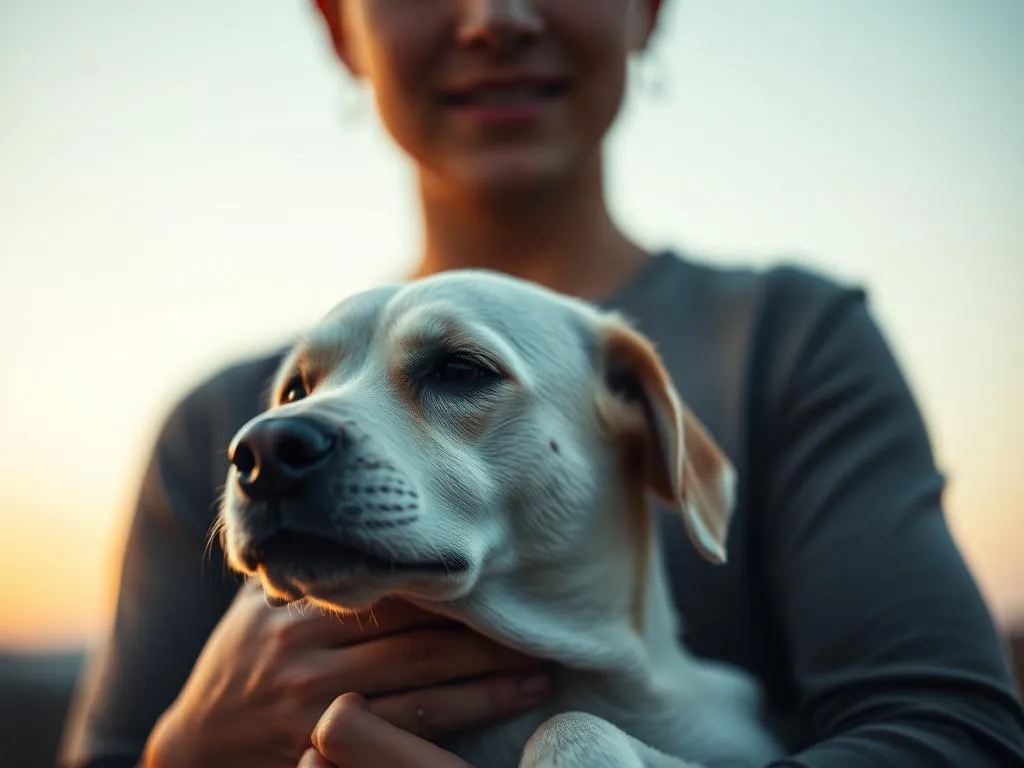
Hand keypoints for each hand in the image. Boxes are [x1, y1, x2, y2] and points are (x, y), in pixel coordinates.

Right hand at [142, 581, 548, 767]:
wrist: (191, 748)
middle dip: (483, 640)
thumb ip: (304, 571)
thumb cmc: (237, 664)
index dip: (447, 590)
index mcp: (297, 615)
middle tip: (540, 627)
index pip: (386, 596)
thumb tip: (344, 510)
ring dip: (485, 690)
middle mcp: (307, 662)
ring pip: (419, 702)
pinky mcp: (320, 759)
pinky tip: (493, 725)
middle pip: (417, 647)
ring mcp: (315, 716)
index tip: (497, 576)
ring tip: (538, 674)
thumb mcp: (255, 609)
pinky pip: (397, 747)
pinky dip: (449, 736)